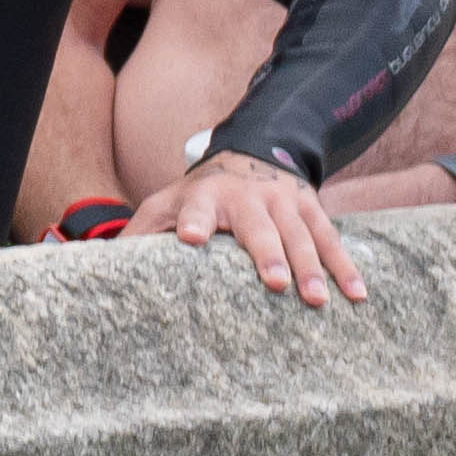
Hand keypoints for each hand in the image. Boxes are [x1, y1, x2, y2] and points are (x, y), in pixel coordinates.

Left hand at [133, 152, 366, 307]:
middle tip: (275, 284)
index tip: (191, 239)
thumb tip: (98, 269)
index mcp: (205, 197)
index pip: (197, 207)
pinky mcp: (311, 209)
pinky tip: (357, 295)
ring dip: (311, 267)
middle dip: (267, 253)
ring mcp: (283, 202)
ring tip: (316, 301)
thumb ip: (140, 235)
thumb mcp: (164, 205)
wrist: (251, 154)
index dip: (194, 221)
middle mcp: (247, 197)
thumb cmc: (198, 197)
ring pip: (299, 235)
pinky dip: (346, 267)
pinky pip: (331, 239)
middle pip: (258, 226)